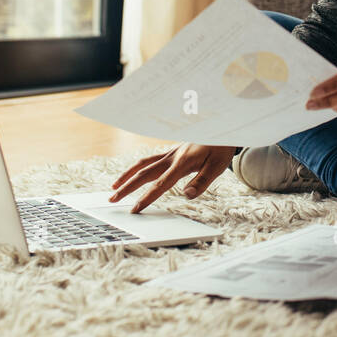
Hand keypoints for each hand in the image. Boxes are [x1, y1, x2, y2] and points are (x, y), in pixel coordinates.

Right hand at [109, 142, 237, 212]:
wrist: (223, 127)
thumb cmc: (221, 147)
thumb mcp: (218, 166)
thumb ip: (202, 182)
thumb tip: (187, 195)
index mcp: (182, 163)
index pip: (161, 184)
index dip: (147, 197)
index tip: (135, 209)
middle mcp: (172, 157)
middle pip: (144, 173)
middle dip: (127, 187)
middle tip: (112, 199)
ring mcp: (171, 153)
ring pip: (143, 164)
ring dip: (127, 175)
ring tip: (115, 187)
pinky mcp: (173, 152)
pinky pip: (150, 159)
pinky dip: (138, 167)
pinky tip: (133, 174)